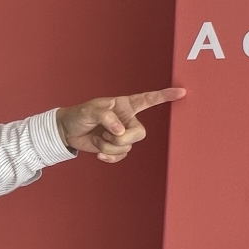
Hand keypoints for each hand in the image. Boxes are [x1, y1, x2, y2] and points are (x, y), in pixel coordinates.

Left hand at [56, 89, 184, 162]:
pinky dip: (109, 157)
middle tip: (106, 135)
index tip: (181, 92)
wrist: (67, 131)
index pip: (148, 99)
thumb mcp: (90, 111)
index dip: (164, 96)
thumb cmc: (79, 115)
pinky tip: (99, 153)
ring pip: (127, 147)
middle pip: (139, 133)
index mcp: (124, 105)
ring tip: (97, 139)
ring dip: (108, 147)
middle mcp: (127, 119)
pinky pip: (121, 157)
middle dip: (121, 139)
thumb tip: (119, 130)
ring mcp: (123, 135)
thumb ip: (106, 117)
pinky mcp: (117, 148)